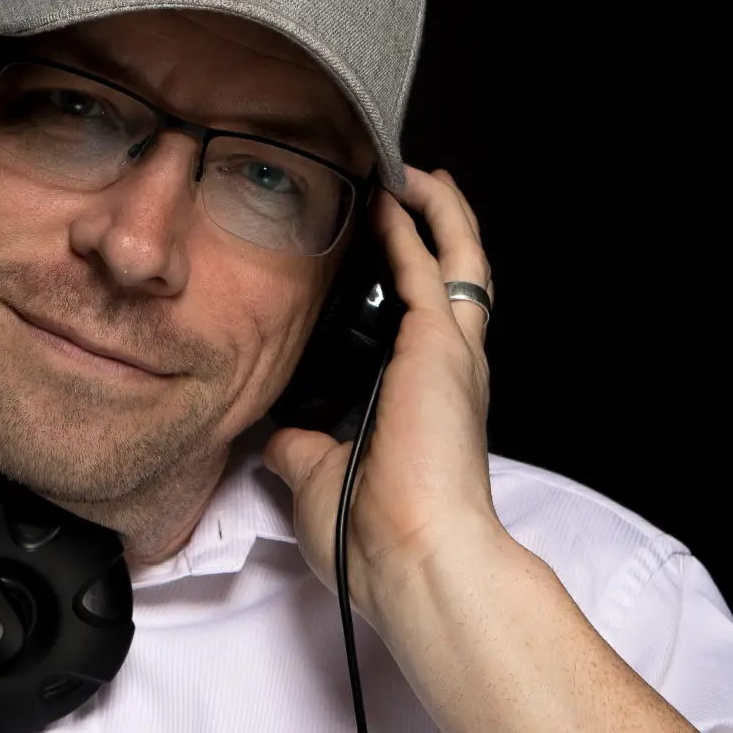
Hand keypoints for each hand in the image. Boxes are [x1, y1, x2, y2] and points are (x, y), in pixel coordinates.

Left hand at [262, 166, 507, 627]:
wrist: (411, 559)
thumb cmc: (372, 538)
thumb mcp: (317, 479)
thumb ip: (299, 446)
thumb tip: (273, 431)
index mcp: (422, 405)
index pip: (418, 328)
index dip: (404, 286)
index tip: (372, 256)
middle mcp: (447, 373)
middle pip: (452, 282)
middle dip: (432, 232)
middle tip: (406, 190)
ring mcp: (450, 357)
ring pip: (460, 260)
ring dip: (438, 213)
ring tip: (411, 173)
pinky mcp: (441, 346)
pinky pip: (433, 265)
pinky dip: (419, 223)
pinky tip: (396, 191)